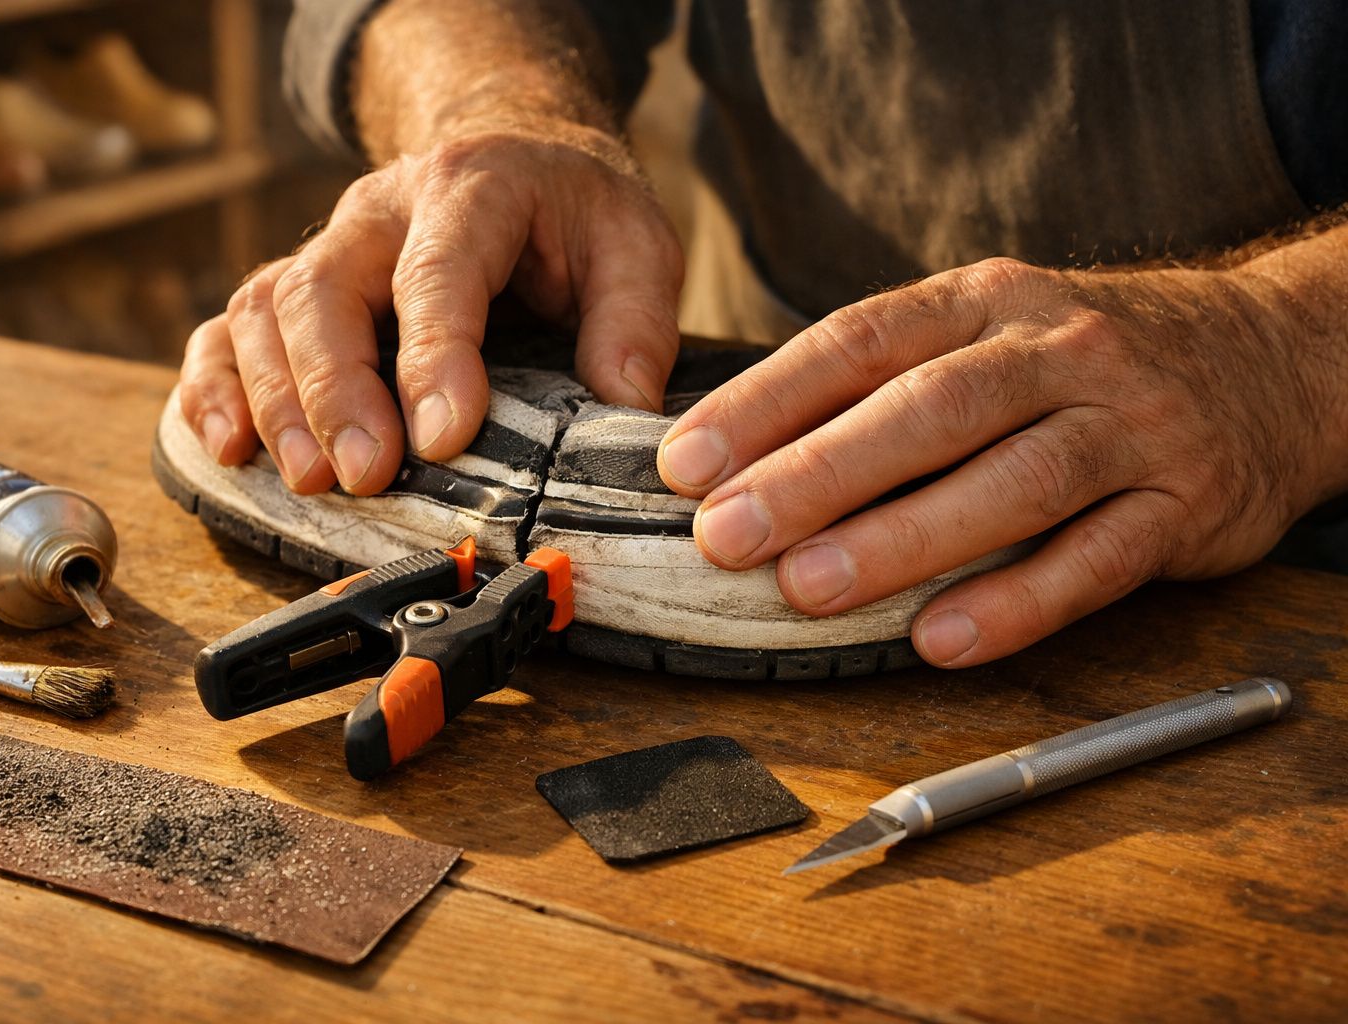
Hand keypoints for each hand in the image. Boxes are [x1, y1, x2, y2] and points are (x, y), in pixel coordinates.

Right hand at [179, 124, 681, 494]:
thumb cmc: (573, 214)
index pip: (438, 272)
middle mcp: (378, 211)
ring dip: (277, 402)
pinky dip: (214, 387)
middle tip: (364, 477)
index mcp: (469, 188)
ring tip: (308, 479)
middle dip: (337, 392)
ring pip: (266, 310)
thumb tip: (622, 410)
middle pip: (325, 290)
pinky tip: (228, 447)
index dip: (434, 358)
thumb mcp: (634, 245)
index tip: (444, 439)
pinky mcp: (295, 286)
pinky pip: (227, 328)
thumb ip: (635, 321)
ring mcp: (327, 246)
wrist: (516, 156)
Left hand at [657, 257, 1346, 666]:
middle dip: (818, 473)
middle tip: (727, 533)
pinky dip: (1017, 602)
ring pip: (1010, 482)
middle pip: (929, 410)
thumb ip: (884, 381)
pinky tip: (941, 639)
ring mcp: (1129, 424)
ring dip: (903, 540)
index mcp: (986, 301)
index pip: (860, 340)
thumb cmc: (1078, 360)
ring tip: (809, 588)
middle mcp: (1058, 349)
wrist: (1269, 358)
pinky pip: (1096, 560)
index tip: (686, 462)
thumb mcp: (988, 330)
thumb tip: (739, 455)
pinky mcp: (1183, 502)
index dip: (767, 400)